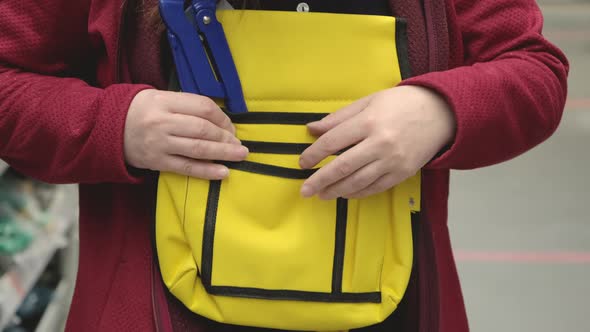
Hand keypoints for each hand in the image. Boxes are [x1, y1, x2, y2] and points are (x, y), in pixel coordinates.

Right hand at [124, 89, 247, 178]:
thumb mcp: (159, 97)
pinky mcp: (157, 162)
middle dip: (226, 137)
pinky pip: (186, 168)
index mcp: (164, 101)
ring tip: (240, 155)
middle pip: (202, 129)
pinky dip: (207, 171)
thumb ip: (186, 105)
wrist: (106, 129)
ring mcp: (159, 144)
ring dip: (223, 153)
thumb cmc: (139, 110)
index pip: (202, 107)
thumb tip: (219, 119)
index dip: (222, 117)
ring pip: (197, 149)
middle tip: (240, 144)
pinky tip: (223, 172)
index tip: (231, 126)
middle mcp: (162, 122)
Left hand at [299, 86, 454, 199]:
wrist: (441, 113)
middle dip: (319, 180)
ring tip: (321, 194)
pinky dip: (357, 193)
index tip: (302, 162)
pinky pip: (375, 188)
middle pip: (341, 167)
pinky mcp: (402, 173)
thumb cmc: (401, 103)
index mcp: (369, 122)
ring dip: (336, 191)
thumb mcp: (368, 101)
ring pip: (357, 182)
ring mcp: (392, 161)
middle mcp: (380, 143)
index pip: (332, 142)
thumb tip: (312, 129)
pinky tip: (345, 193)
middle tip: (304, 190)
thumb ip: (339, 118)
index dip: (313, 155)